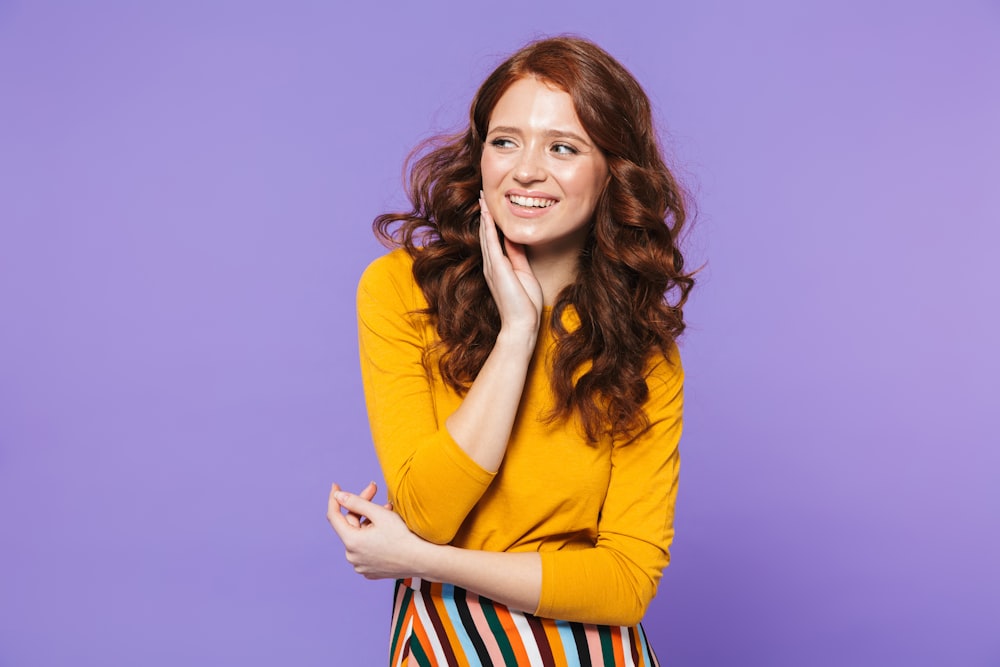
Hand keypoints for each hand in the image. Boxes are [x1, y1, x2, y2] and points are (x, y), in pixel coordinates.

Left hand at [327, 484, 430, 579]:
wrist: (422, 560)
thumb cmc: (402, 536)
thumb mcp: (379, 514)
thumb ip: (356, 502)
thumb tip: (338, 496)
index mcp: (351, 542)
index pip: (334, 516)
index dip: (334, 499)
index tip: (336, 486)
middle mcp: (352, 556)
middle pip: (351, 524)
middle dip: (362, 507)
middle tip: (376, 490)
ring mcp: (360, 566)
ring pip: (359, 536)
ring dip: (370, 522)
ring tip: (388, 511)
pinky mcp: (370, 571)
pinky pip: (365, 549)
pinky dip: (372, 537)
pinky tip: (388, 530)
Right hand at [479, 192, 542, 334]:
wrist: (522, 324)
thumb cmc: (525, 305)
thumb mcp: (524, 274)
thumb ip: (518, 257)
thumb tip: (515, 240)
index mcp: (499, 267)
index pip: (494, 240)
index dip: (492, 222)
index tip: (491, 207)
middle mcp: (492, 265)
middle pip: (486, 234)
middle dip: (485, 214)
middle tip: (482, 195)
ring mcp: (492, 267)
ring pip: (486, 235)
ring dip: (484, 216)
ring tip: (482, 199)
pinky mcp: (497, 269)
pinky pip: (491, 244)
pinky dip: (488, 228)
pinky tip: (488, 215)